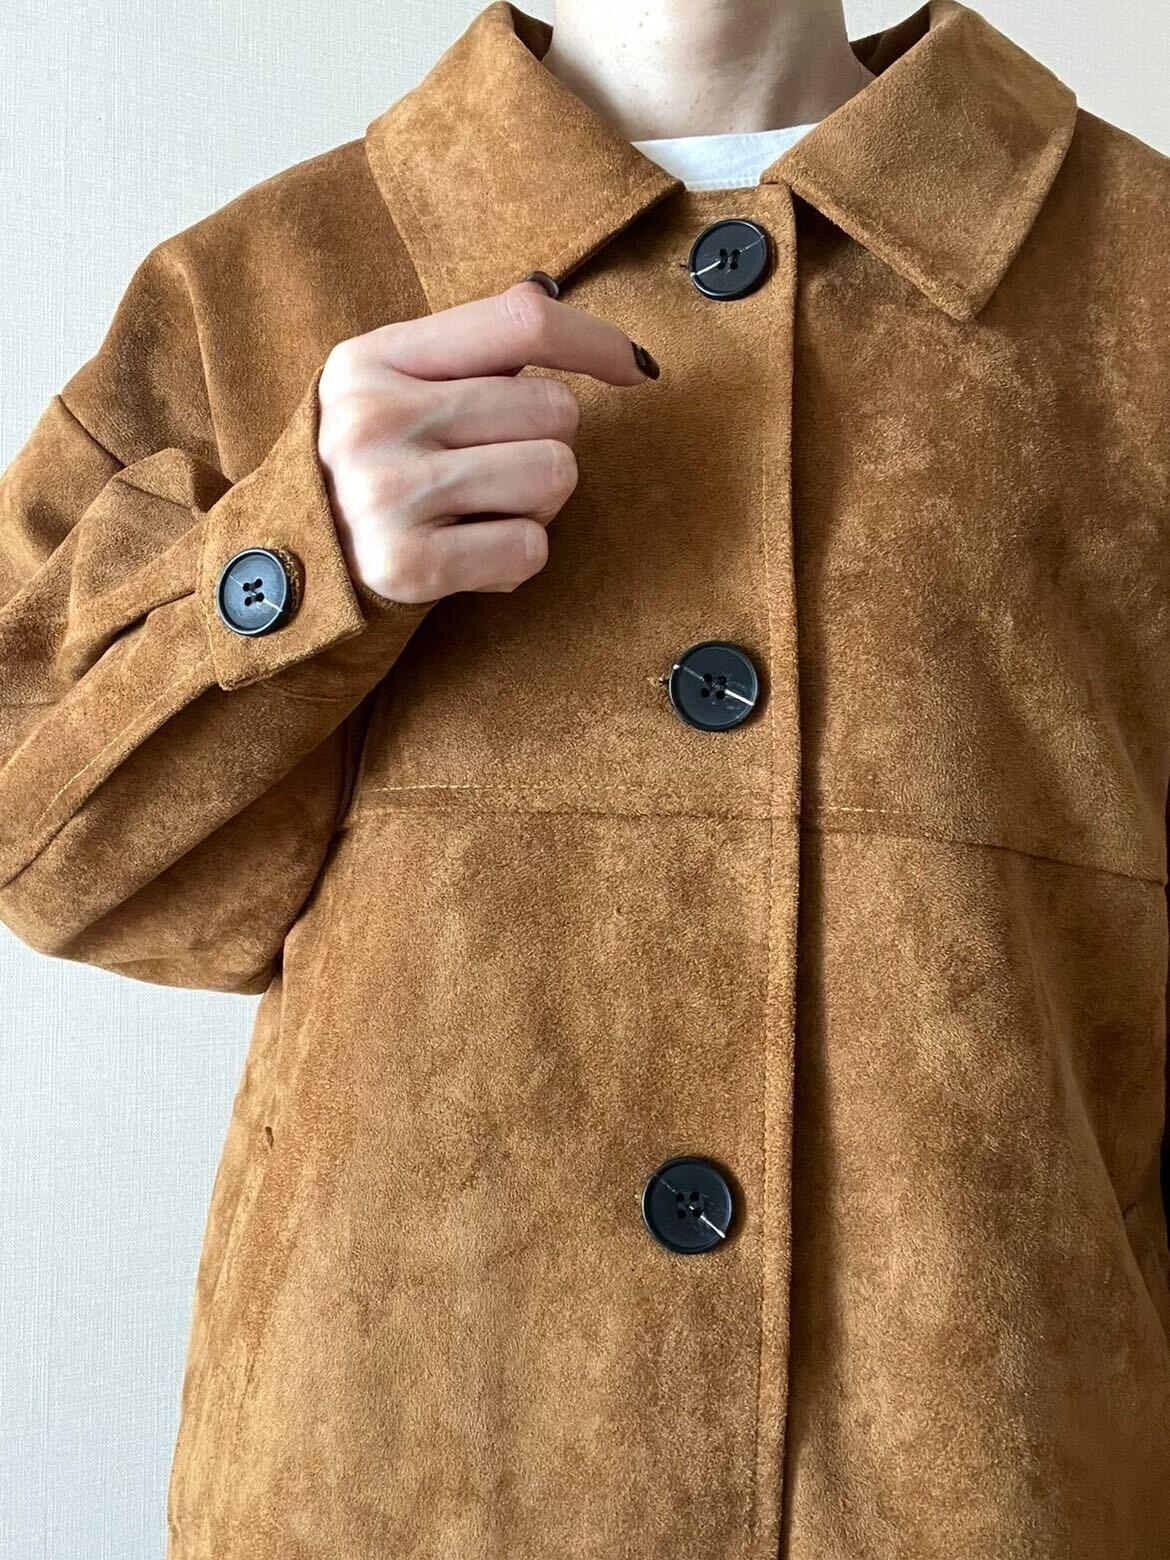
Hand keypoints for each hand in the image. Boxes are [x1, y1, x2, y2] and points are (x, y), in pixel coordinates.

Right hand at [316, 278, 660, 604]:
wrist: (290, 570)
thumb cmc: (367, 469)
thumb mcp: (389, 388)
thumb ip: (467, 351)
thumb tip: (557, 302)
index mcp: (375, 358)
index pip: (521, 323)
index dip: (596, 342)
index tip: (635, 371)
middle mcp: (375, 418)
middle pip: (554, 410)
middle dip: (544, 445)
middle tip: (490, 471)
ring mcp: (387, 494)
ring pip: (554, 477)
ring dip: (537, 504)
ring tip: (480, 512)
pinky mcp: (406, 566)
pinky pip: (530, 549)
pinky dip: (514, 558)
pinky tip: (468, 555)